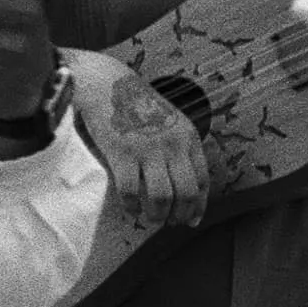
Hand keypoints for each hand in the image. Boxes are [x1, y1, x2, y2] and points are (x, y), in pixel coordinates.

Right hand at [71, 50, 208, 228]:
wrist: (105, 84)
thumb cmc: (133, 104)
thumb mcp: (168, 120)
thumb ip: (178, 146)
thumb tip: (179, 181)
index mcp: (187, 137)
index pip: (202, 180)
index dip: (199, 205)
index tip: (191, 219)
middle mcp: (173, 144)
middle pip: (186, 193)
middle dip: (180, 214)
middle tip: (169, 222)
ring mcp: (148, 149)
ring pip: (162, 197)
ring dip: (158, 215)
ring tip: (150, 218)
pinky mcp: (122, 152)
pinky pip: (131, 190)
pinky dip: (131, 206)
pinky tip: (130, 209)